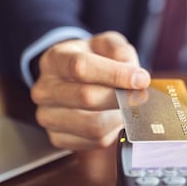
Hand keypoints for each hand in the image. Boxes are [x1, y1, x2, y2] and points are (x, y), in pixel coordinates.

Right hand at [30, 31, 150, 149]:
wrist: (74, 79)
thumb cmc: (92, 60)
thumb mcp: (106, 44)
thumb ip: (121, 52)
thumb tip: (135, 76)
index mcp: (54, 60)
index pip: (80, 67)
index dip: (115, 74)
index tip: (141, 79)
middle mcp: (44, 90)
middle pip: (87, 98)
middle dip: (121, 98)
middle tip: (142, 96)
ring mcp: (47, 116)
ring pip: (93, 125)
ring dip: (119, 117)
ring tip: (127, 107)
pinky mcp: (57, 139)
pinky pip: (95, 141)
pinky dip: (112, 132)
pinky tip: (113, 118)